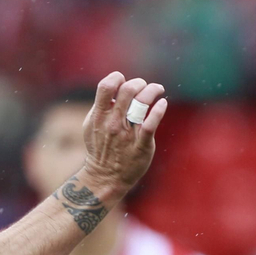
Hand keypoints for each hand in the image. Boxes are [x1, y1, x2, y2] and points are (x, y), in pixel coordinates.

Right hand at [76, 73, 166, 199]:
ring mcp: (127, 134)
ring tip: (157, 89)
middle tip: (143, 87)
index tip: (123, 81)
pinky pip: (150, 125)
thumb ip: (101, 107)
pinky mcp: (141, 146)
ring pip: (141, 104)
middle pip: (127, 91)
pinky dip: (158, 111)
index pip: (106, 86)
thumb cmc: (101, 148)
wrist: (106, 177)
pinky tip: (163, 103)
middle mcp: (113, 123)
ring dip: (152, 91)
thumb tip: (115, 91)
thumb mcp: (92, 126)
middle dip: (139, 83)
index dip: (117, 78)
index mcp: (99, 116)